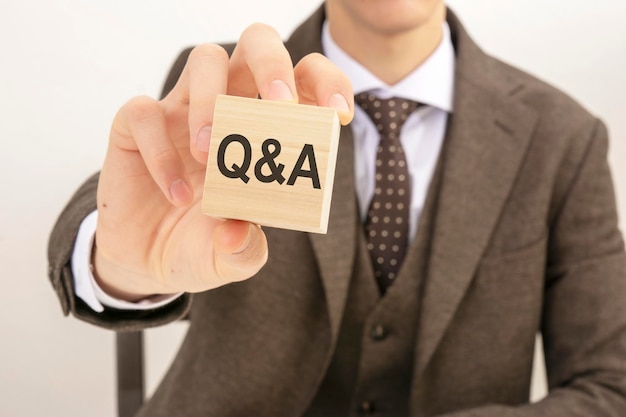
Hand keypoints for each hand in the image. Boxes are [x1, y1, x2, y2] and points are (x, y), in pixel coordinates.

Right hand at [93, 24, 353, 300]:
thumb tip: (236, 232)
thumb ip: (244, 249)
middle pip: (257, 45)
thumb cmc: (201, 246)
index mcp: (264, 128)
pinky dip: (162, 151)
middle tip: (280, 105)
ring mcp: (182, 111)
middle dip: (274, 65)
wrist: (146, 260)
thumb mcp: (231, 257)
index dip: (327, 85)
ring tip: (208, 155)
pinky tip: (175, 192)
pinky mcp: (136, 125)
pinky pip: (146, 112)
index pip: (303, 81)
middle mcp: (228, 108)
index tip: (338, 115)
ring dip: (213, 102)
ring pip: (206, 59)